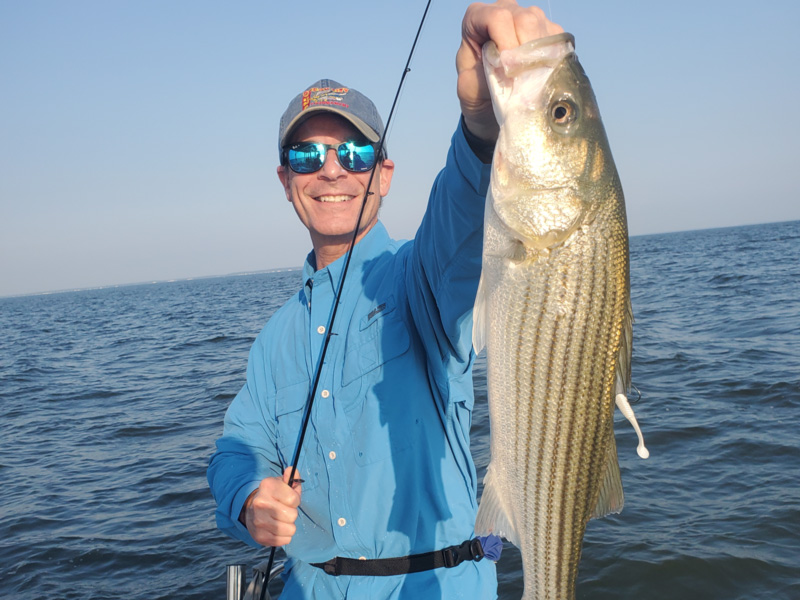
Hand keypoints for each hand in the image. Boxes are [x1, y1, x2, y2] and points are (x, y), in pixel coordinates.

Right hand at [240, 467, 302, 546]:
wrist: (251, 510)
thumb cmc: (274, 496)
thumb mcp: (283, 484)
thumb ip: (292, 477)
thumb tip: (292, 471)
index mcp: (267, 486)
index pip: (294, 499)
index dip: (295, 500)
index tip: (290, 500)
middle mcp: (260, 503)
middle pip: (292, 516)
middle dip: (292, 513)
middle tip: (284, 510)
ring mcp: (258, 521)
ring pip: (290, 530)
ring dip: (289, 526)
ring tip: (281, 520)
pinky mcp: (259, 537)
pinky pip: (284, 541)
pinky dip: (283, 536)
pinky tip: (277, 528)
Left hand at [456, 0, 562, 141]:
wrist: (491, 104)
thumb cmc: (476, 92)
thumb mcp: (469, 89)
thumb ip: (481, 76)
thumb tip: (504, 67)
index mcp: (478, 17)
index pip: (497, 17)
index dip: (506, 41)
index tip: (507, 69)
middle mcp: (505, 10)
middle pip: (525, 19)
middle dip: (525, 51)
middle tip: (520, 78)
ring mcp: (530, 18)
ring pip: (542, 28)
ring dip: (538, 57)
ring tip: (527, 79)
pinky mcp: (549, 32)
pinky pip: (557, 40)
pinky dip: (551, 60)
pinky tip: (539, 75)